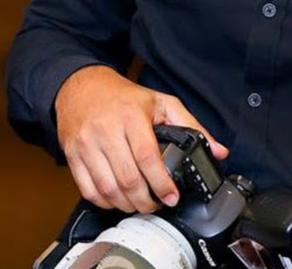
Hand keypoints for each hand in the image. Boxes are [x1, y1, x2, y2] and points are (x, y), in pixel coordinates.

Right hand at [54, 65, 228, 213]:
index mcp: (132, 115)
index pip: (147, 157)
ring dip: (126, 205)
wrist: (83, 87)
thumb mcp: (162, 102)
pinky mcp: (73, 155)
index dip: (161, 182)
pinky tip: (118, 199)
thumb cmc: (124, 96)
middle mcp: (107, 130)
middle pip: (128, 178)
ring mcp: (87, 144)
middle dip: (146, 201)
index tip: (172, 196)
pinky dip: (105, 202)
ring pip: (107, 188)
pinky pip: (88, 189)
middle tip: (158, 204)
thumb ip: (192, 126)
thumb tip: (218, 150)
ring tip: (140, 204)